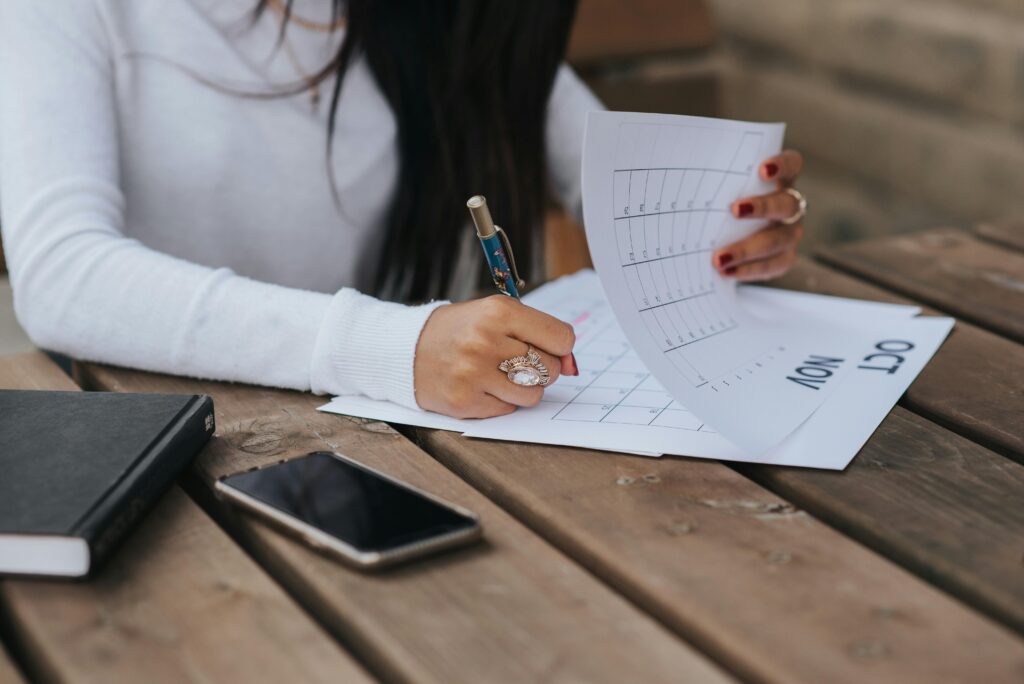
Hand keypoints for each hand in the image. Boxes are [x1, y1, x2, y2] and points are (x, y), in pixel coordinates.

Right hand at [414, 296, 577, 417]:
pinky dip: (502, 402)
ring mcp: (474, 374)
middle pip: (550, 368)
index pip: (562, 338)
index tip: (547, 346)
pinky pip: (509, 410)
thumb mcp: (494, 315)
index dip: (560, 346)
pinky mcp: (465, 401)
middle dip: (542, 368)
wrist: (406, 350)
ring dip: (525, 389)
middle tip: (517, 361)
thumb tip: (572, 365)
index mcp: (498, 311)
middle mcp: (486, 341)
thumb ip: (536, 332)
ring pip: (534, 394)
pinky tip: (482, 387)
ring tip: (502, 376)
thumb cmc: (459, 330)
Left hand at [712, 150, 805, 281]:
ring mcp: (789, 233)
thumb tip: (683, 167)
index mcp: (780, 180)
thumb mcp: (723, 186)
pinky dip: (748, 270)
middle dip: (762, 207)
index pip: (792, 165)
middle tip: (735, 210)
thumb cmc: (726, 202)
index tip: (762, 170)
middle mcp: (790, 206)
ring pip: (778, 240)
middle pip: (786, 204)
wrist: (730, 234)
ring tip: (720, 258)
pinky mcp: (783, 258)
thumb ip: (715, 178)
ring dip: (748, 249)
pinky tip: (726, 272)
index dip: (782, 165)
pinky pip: (771, 266)